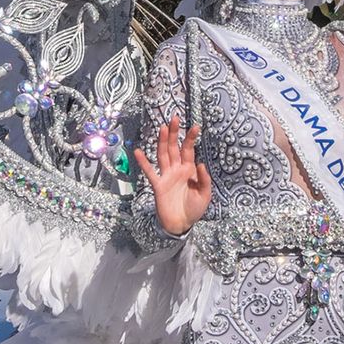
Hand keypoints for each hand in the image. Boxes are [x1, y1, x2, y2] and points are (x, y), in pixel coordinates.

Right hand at [133, 115, 212, 235]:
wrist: (181, 224)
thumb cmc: (194, 209)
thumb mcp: (205, 195)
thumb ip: (204, 180)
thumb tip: (201, 164)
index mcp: (189, 170)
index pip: (189, 150)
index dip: (191, 138)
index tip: (195, 126)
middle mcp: (177, 169)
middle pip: (174, 147)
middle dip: (174, 133)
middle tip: (174, 118)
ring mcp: (166, 175)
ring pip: (163, 155)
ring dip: (163, 142)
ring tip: (162, 128)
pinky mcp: (158, 185)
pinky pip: (150, 172)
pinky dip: (144, 162)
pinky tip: (138, 152)